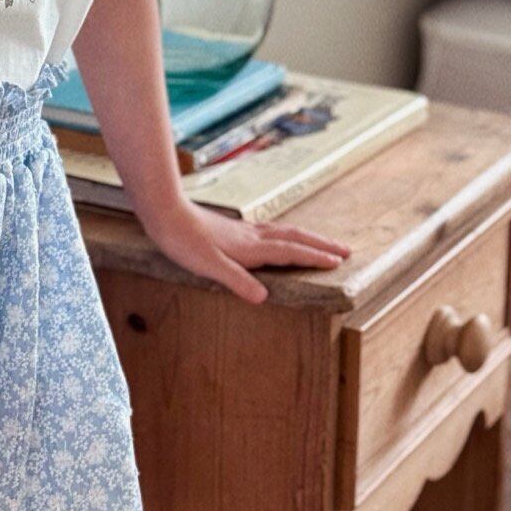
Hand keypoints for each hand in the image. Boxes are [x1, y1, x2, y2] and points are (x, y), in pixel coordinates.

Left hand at [138, 199, 352, 304]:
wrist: (165, 212)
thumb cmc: (183, 241)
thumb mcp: (207, 266)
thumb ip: (236, 281)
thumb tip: (264, 298)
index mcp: (251, 248)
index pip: (291, 252)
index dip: (315, 257)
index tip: (339, 261)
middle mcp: (252, 237)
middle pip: (295, 238)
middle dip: (321, 245)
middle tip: (345, 251)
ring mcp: (244, 231)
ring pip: (284, 233)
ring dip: (307, 238)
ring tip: (322, 244)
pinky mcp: (234, 230)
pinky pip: (271, 232)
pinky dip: (287, 236)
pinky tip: (281, 238)